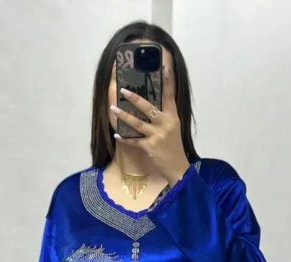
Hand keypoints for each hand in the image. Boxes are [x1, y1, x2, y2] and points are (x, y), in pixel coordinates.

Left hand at [112, 66, 189, 186]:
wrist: (177, 167)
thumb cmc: (174, 146)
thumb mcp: (174, 128)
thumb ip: (165, 115)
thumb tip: (151, 104)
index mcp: (173, 117)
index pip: (170, 95)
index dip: (168, 81)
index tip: (164, 66)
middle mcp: (165, 124)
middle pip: (148, 108)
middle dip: (135, 99)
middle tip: (123, 90)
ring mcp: (157, 136)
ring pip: (137, 123)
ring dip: (124, 116)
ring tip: (113, 109)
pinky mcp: (150, 147)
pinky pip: (134, 141)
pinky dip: (125, 138)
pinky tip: (116, 134)